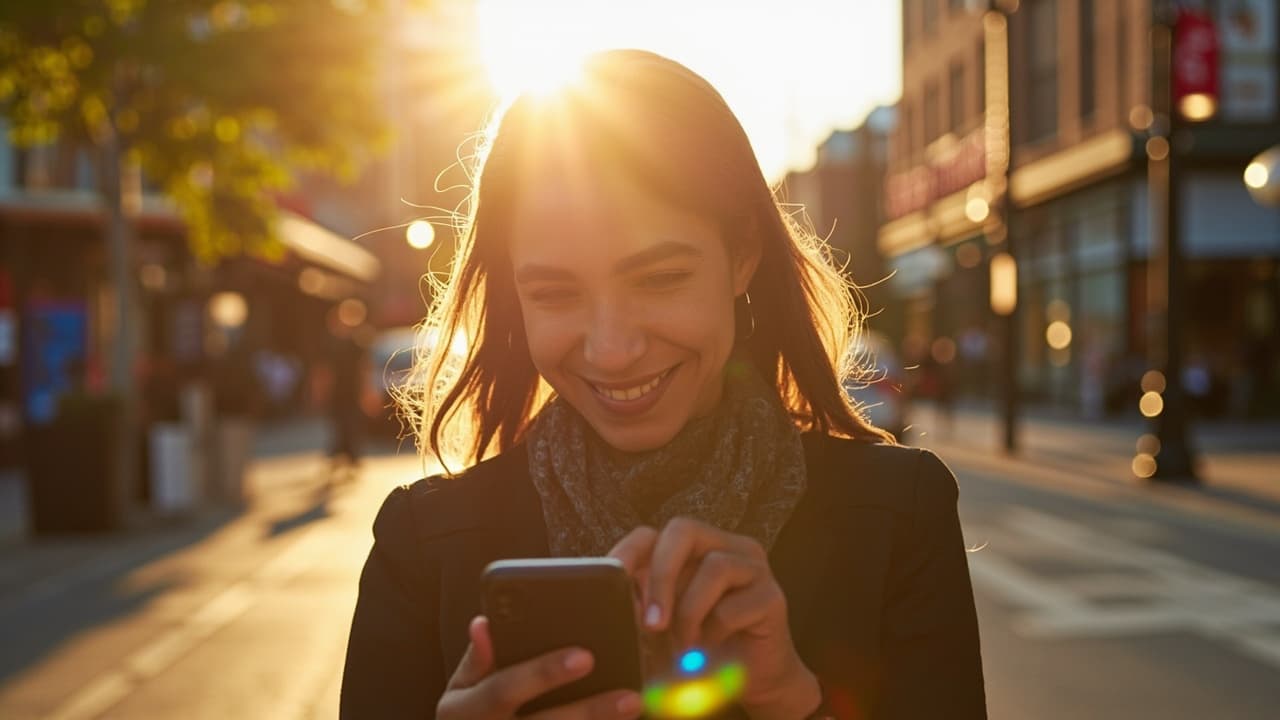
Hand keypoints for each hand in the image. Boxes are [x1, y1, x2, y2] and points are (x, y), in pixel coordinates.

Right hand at [437, 616, 643, 719]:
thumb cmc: (468, 715)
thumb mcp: (460, 688)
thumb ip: (477, 660)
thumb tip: (484, 623)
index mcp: (465, 710)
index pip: (505, 689)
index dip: (544, 673)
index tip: (585, 656)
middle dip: (589, 712)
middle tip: (629, 696)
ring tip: (633, 707)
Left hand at [609, 520, 820, 719]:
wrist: (750, 682)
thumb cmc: (698, 650)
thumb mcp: (659, 630)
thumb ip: (639, 610)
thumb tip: (616, 603)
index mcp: (689, 549)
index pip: (651, 533)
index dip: (629, 552)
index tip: (612, 579)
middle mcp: (722, 546)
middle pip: (683, 531)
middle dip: (661, 575)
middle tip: (652, 623)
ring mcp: (751, 567)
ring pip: (714, 567)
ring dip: (690, 614)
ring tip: (684, 646)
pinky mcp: (772, 596)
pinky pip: (733, 606)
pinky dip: (713, 633)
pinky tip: (709, 650)